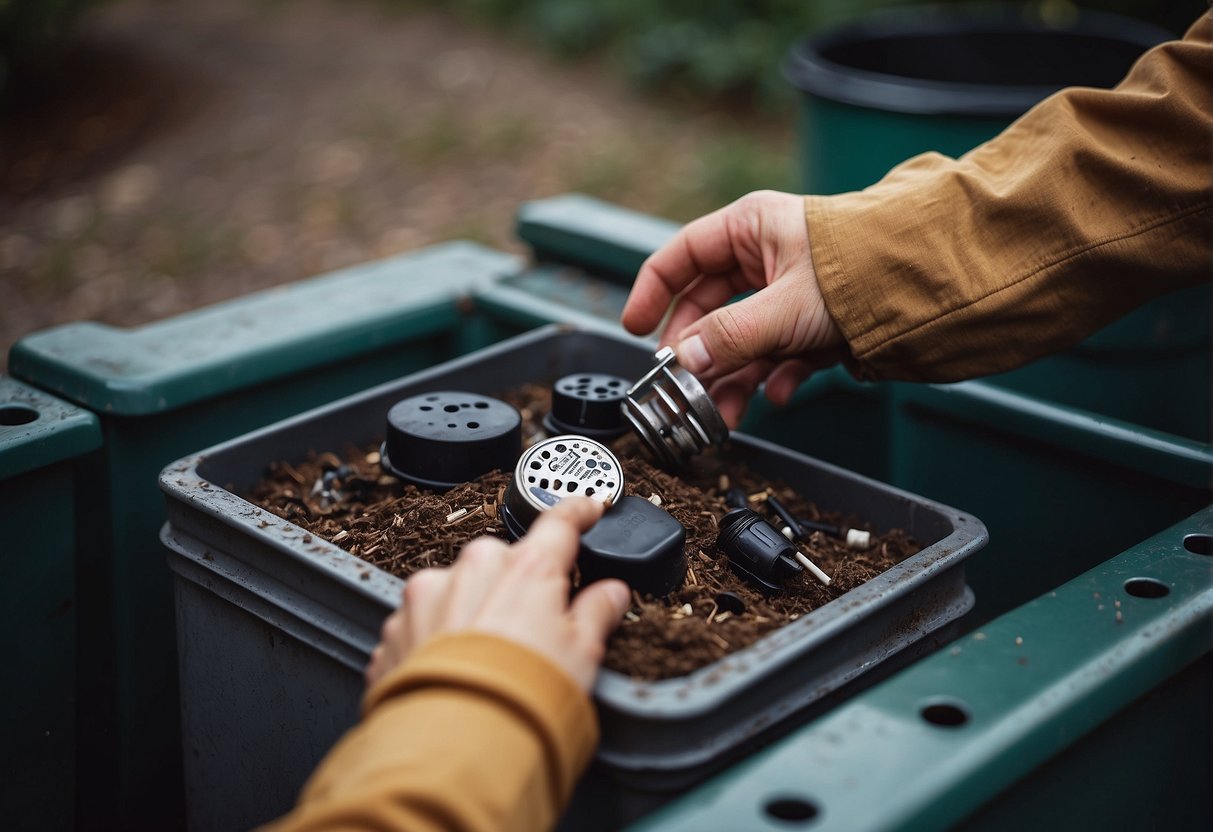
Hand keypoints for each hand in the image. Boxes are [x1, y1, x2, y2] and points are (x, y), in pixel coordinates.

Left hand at [365, 497, 631, 691]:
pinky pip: (422, 623)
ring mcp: (427, 596)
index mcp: (526, 567)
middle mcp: (473, 569)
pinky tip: (455, 674)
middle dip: (514, 587)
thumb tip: (611, 594)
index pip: (559, 524)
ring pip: (457, 590)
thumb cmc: (524, 700)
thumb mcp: (582, 655)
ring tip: (485, 663)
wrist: (457, 748)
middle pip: (502, 562)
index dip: (578, 512)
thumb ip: (596, 613)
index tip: (587, 508)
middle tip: (529, 631)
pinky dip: (437, 641)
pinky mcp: (395, 627)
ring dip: (470, 614)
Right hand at [621, 190, 844, 426]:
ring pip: (744, 338)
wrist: (936, 287)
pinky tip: (775, 394)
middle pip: (709, 306)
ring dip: (732, 377)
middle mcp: (767, 256)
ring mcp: (791, 291)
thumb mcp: (784, 307)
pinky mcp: (816, 322)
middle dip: (696, 352)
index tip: (633, 330)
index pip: (682, 256)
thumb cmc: (863, 270)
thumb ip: (728, 338)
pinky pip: (780, 353)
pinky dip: (775, 377)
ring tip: (724, 414)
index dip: (653, 292)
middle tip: (681, 386)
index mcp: (750, 228)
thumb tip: (683, 364)